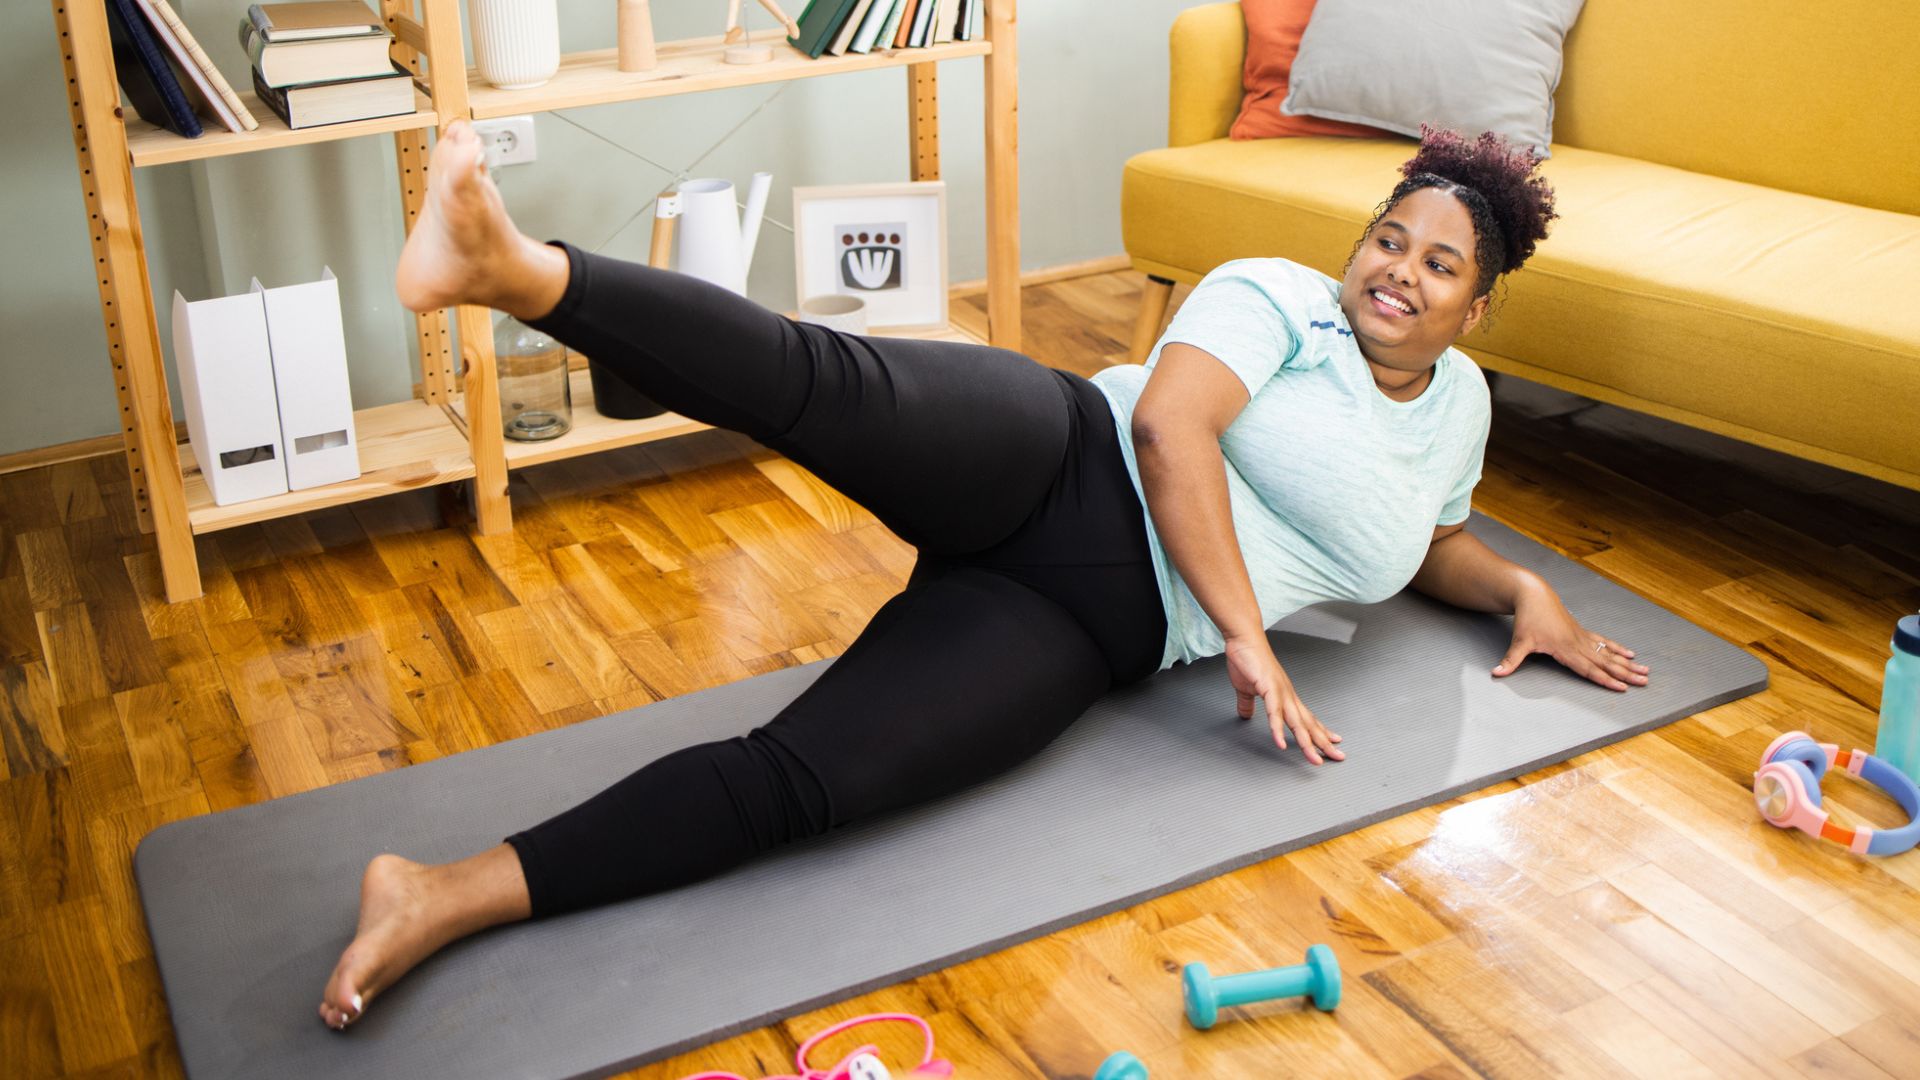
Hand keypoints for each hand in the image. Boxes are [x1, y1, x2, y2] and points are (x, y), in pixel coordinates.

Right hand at [1223, 635, 1344, 763]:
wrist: (1244, 639)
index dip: (1320, 732)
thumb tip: (1246, 715)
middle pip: (1309, 724)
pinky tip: (1281, 743)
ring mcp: (1280, 692)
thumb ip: (1248, 703)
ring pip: (1297, 723)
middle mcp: (1288, 696)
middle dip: (1323, 743)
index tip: (1332, 743)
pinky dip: (1277, 729)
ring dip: (1307, 742)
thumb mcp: (1246, 688)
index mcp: (1285, 696)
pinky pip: (1274, 713)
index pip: (1307, 718)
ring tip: (1314, 758)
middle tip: (1337, 757)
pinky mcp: (1268, 689)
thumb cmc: (1248, 660)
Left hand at [1493, 584, 1650, 690]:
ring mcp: (1582, 637)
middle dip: (1626, 674)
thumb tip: (1496, 674)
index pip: (1589, 669)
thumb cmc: (1527, 619)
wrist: (1534, 595)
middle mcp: (1578, 644)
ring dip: (1628, 664)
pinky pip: (1604, 642)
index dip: (1605, 679)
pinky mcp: (1582, 632)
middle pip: (1606, 663)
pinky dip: (1618, 649)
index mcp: (1565, 649)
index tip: (1621, 688)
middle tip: (1644, 682)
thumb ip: (1511, 660)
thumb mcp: (1519, 641)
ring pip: (1609, 654)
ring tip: (1646, 671)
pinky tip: (1630, 654)